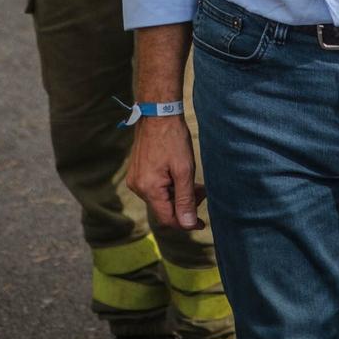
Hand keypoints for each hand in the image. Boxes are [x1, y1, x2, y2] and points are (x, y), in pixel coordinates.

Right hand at [128, 115, 205, 230]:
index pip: (167, 219)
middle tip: (202, 192)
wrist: (157, 114)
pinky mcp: (137, 172)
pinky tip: (181, 176)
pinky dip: (170, 186)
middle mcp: (137, 187)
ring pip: (160, 198)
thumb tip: (187, 225)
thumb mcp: (184, 170)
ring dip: (178, 194)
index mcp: (148, 189)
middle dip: (185, 204)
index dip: (185, 222)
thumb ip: (185, 199)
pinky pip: (155, 188)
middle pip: (164, 209)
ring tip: (195, 183)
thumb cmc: (173, 139)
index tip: (201, 222)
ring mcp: (135, 179)